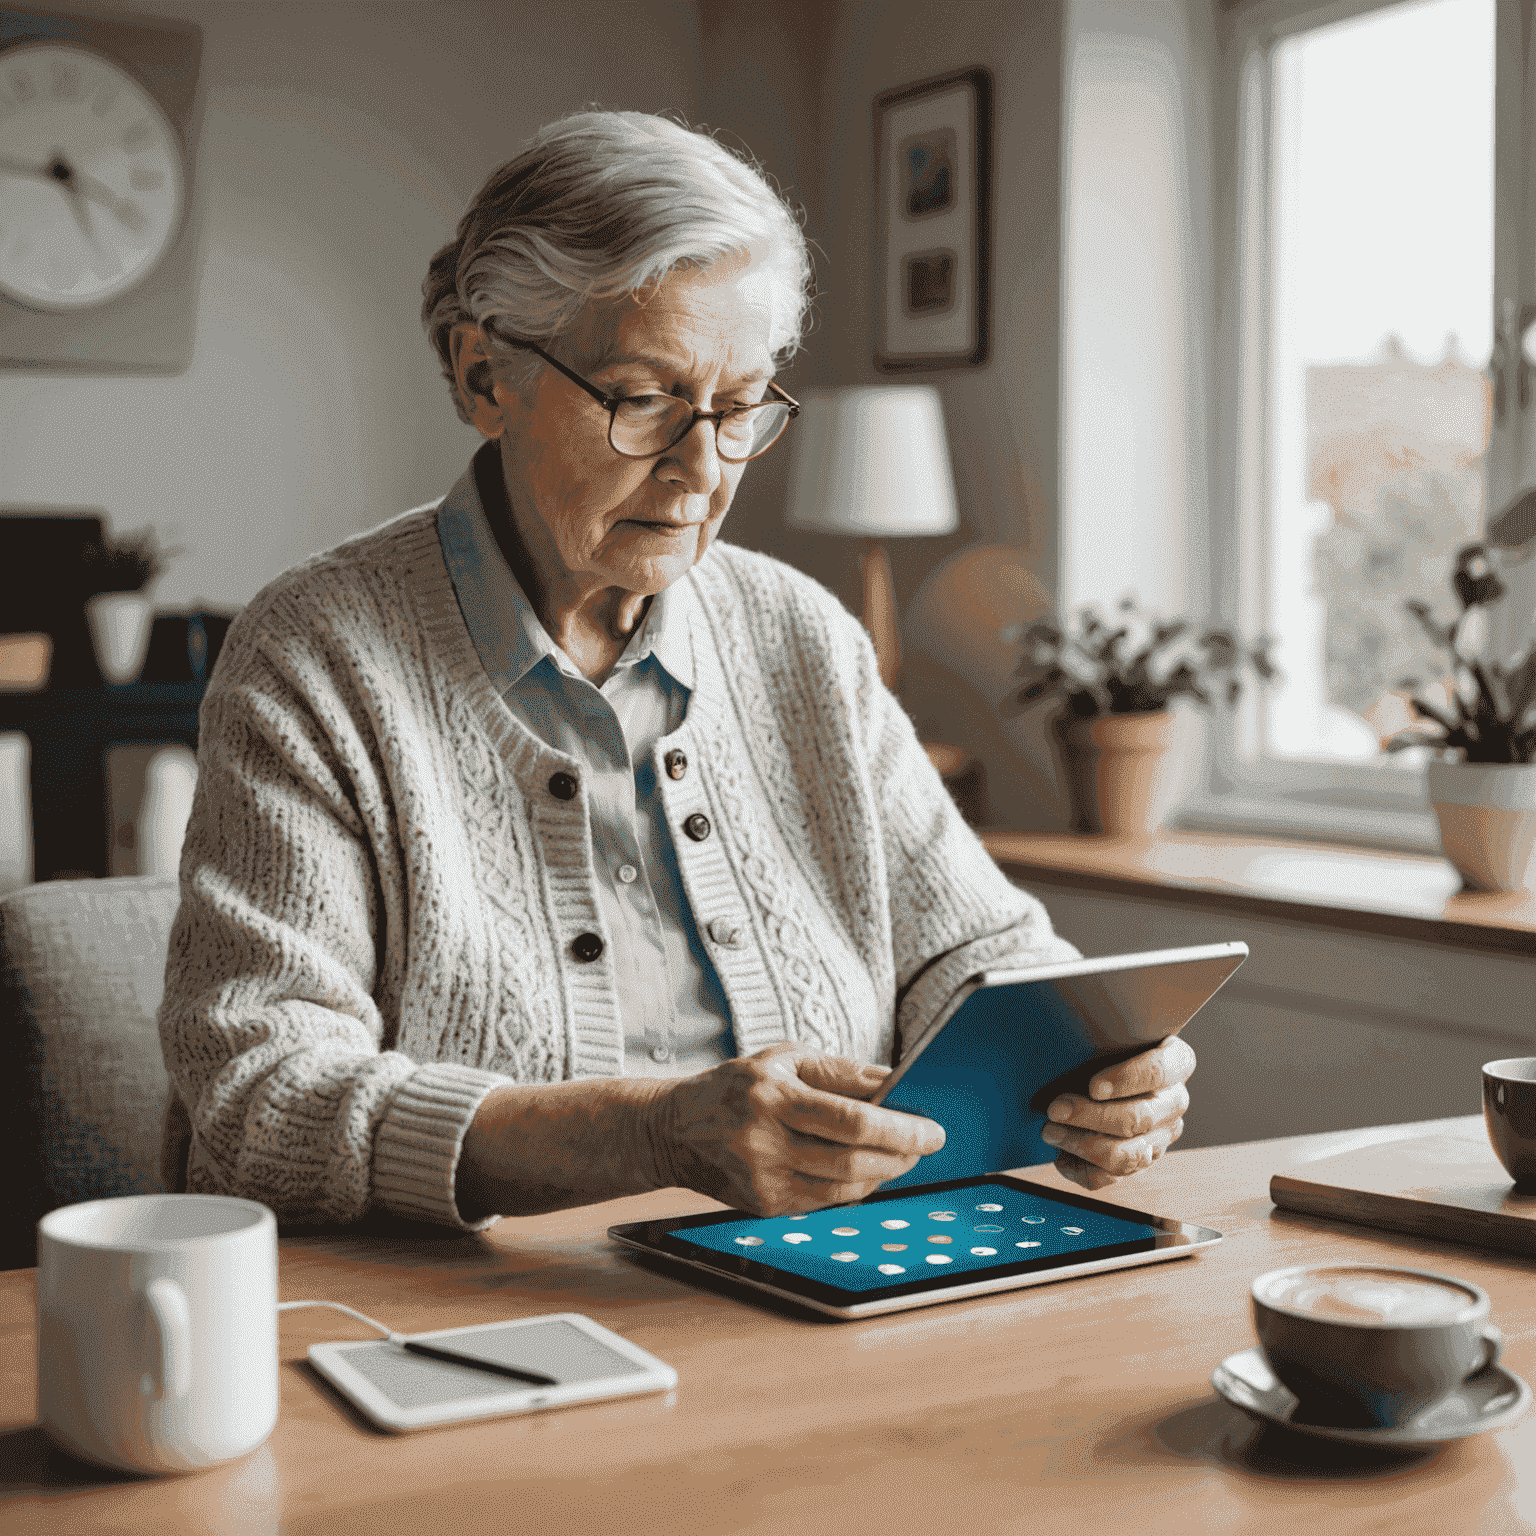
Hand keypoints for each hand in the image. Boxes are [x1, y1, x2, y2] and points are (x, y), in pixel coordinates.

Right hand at [654, 1043, 945, 1215]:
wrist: (674, 1129)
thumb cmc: (738, 1085)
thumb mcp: (785, 1059)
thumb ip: (842, 1072)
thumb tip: (895, 1082)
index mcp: (772, 1096)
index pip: (851, 1120)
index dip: (900, 1129)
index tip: (932, 1130)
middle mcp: (764, 1142)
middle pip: (852, 1161)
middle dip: (901, 1155)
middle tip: (925, 1143)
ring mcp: (762, 1180)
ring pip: (842, 1188)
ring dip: (883, 1174)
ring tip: (902, 1155)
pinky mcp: (763, 1205)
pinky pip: (824, 1203)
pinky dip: (855, 1189)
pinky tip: (866, 1171)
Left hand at [1039, 1036, 1194, 1190]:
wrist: (1101, 1072)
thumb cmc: (1104, 1048)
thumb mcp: (1108, 1034)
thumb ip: (1098, 1036)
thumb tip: (1058, 1042)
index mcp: (1177, 1062)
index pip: (1158, 1072)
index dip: (1126, 1081)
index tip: (1093, 1086)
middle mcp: (1174, 1102)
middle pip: (1139, 1118)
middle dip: (1091, 1117)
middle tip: (1055, 1109)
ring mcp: (1160, 1137)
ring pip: (1128, 1155)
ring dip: (1083, 1145)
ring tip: (1050, 1131)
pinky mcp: (1140, 1162)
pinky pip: (1113, 1177)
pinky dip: (1082, 1169)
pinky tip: (1061, 1155)